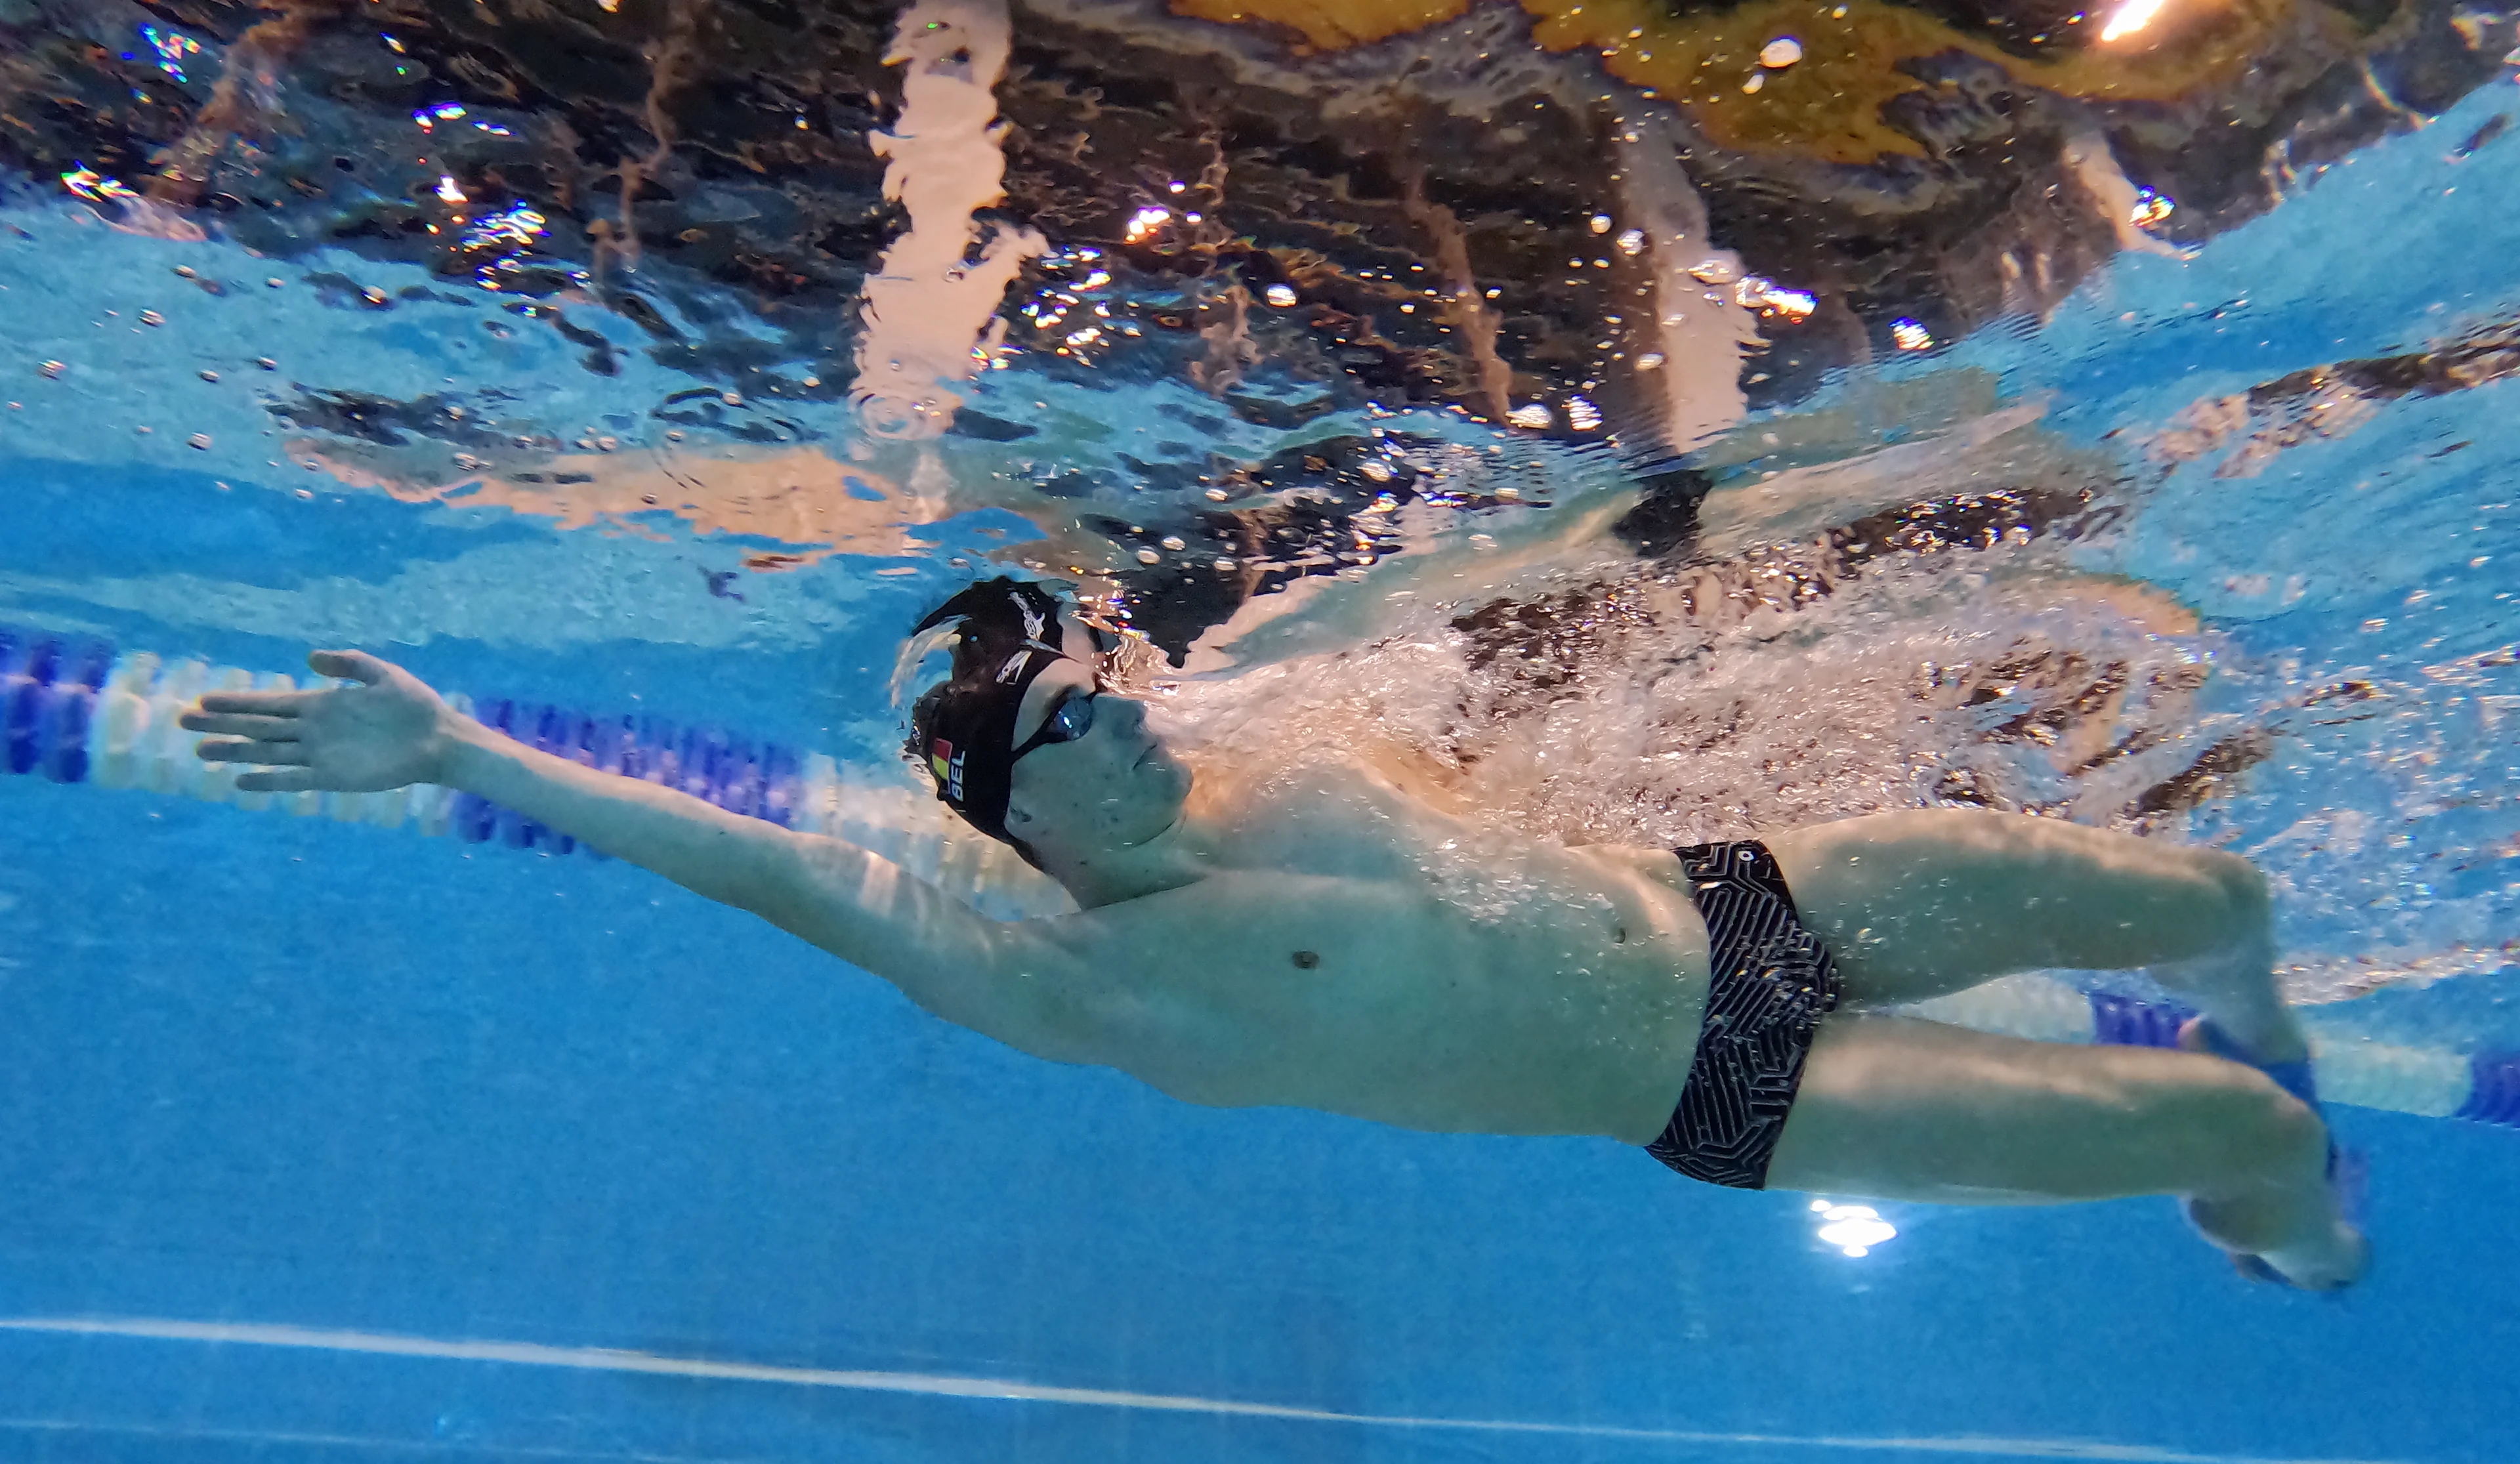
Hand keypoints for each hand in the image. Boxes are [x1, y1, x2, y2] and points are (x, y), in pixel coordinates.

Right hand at [178, 650, 459, 793]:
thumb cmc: (414, 706)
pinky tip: (241, 782)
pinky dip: (268, 781)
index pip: (269, 702)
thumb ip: (347, 663)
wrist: (440, 739)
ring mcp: (320, 754)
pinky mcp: (334, 777)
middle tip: (184, 723)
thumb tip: (308, 658)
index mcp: (321, 704)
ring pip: (267, 752)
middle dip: (222, 724)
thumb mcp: (382, 674)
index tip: (204, 699)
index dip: (237, 701)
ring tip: (201, 752)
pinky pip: (293, 779)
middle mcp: (313, 730)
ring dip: (235, 752)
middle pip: (258, 726)